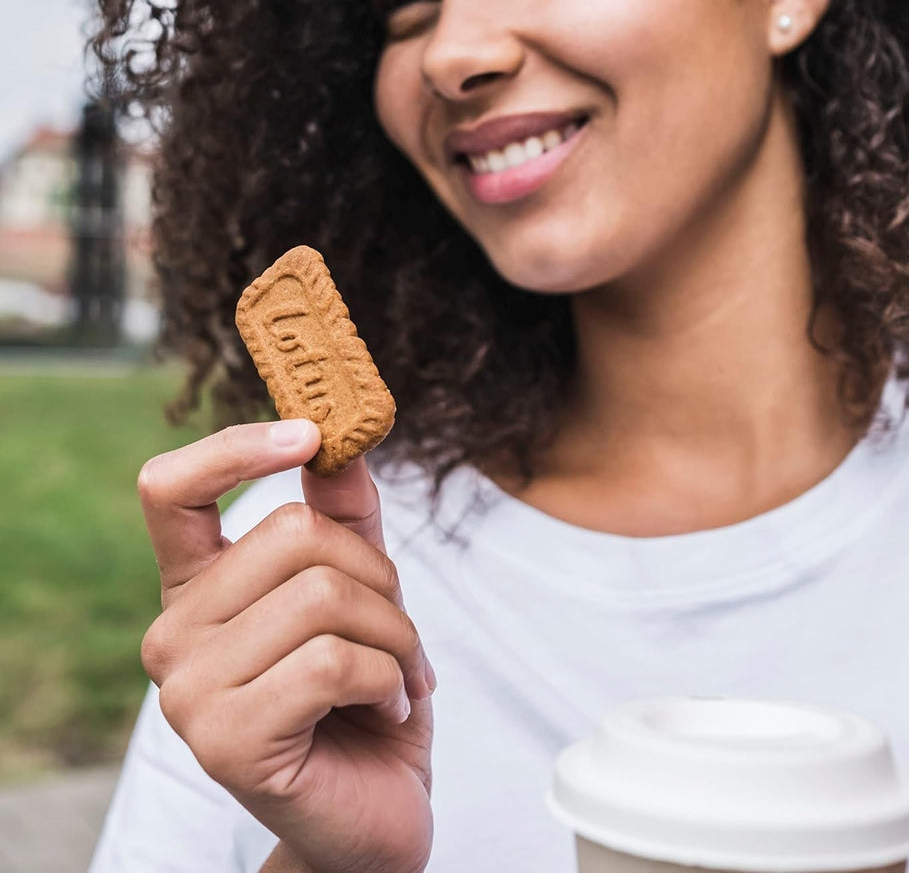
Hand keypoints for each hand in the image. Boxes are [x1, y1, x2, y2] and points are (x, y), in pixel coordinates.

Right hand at [137, 420, 434, 872]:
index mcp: (199, 588)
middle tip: (397, 632)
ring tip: (399, 677)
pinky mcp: (223, 740)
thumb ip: (346, 520)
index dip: (237, 447)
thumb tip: (343, 443)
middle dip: (377, 578)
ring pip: (323, 597)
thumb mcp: (364, 594)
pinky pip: (334, 662)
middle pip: (293, 534)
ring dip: (395, 636)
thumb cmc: (365, 697)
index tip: (308, 434)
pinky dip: (390, 680)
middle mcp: (174, 633)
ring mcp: (188, 690)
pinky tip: (388, 710)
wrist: (373, 812)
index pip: (171, 490)